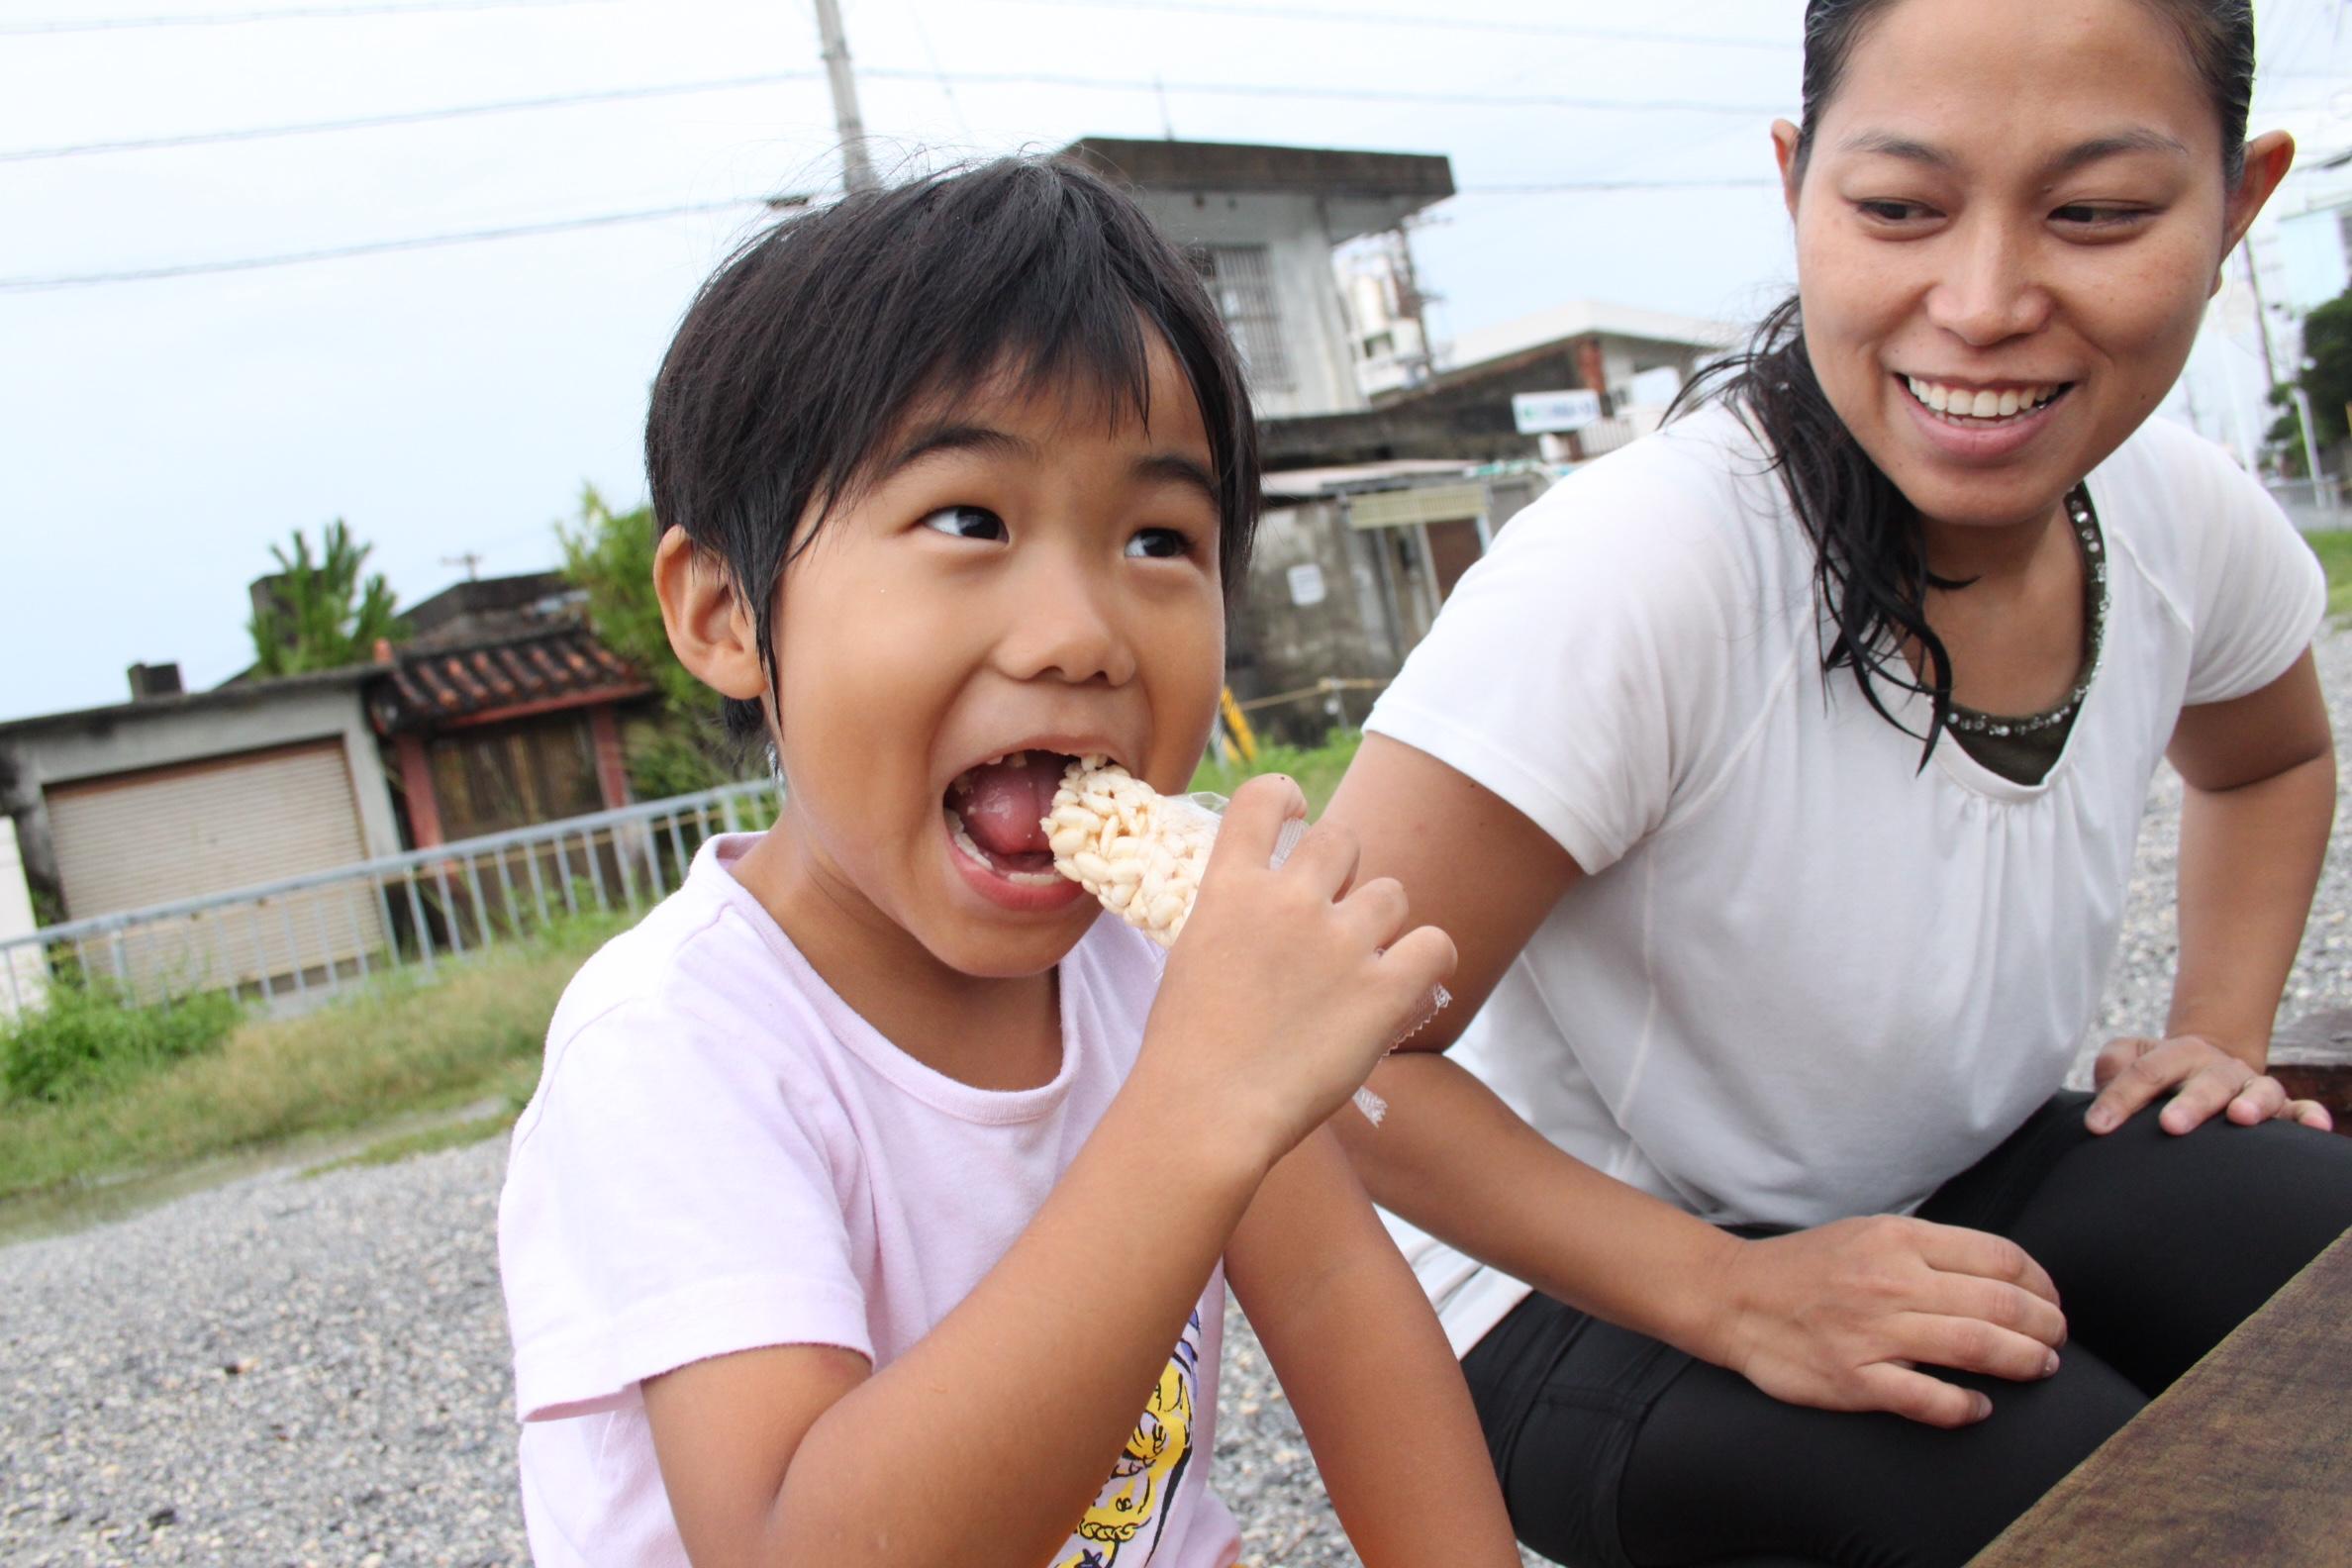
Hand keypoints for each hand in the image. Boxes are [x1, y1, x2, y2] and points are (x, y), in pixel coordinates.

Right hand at [1137, 774, 1456, 1168]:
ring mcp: (1340, 942)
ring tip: (1362, 963)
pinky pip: (1436, 945)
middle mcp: (1289, 899)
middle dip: (1342, 870)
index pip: (1263, 798)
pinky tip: (1408, 981)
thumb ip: (1235, 919)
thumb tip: (1265, 910)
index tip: (1296, 815)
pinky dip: (1427, 960)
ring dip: (1381, 921)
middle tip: (1332, 915)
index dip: (1286, 798)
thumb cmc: (1187, 1050)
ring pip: (1392, 893)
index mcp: (1231, 887)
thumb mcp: (1194, 956)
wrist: (1207, 1111)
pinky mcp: (1384, 990)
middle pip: (1341, 838)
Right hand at [1712, 1216, 2066, 1428]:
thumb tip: (1995, 1272)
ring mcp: (1873, 1332)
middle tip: (2057, 1340)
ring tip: (2040, 1368)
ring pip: (1976, 1348)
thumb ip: (1926, 1249)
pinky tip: (1979, 1408)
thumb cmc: (1806, 1266)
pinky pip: (1928, 1400)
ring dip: (2023, 1362)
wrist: (1735, 1297)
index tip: (2050, 1300)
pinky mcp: (1855, 1378)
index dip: (2039, 1282)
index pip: (1997, 1256)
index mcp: (1898, 1239)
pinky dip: (1965, 1407)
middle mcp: (1891, 1282)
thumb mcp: (1867, 1232)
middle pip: (1999, 1304)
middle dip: (2046, 1326)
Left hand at [2086, 1034, 2334, 1135]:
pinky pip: (2299, 1110)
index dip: (2119, 1098)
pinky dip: (2310, 1117)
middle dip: (2189, 1103)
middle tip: (2171, 1126)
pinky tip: (2316, 1127)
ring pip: (2259, 1090)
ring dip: (2252, 1103)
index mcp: (2177, 1055)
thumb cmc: (2155, 1076)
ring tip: (2241, 1117)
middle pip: (2205, 1082)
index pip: (2146, 1072)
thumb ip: (2113, 1066)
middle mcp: (2217, 1069)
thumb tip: (2107, 1086)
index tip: (2098, 1126)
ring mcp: (2250, 1088)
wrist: (2201, 1071)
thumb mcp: (2127, 1061)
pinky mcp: (2278, 1109)